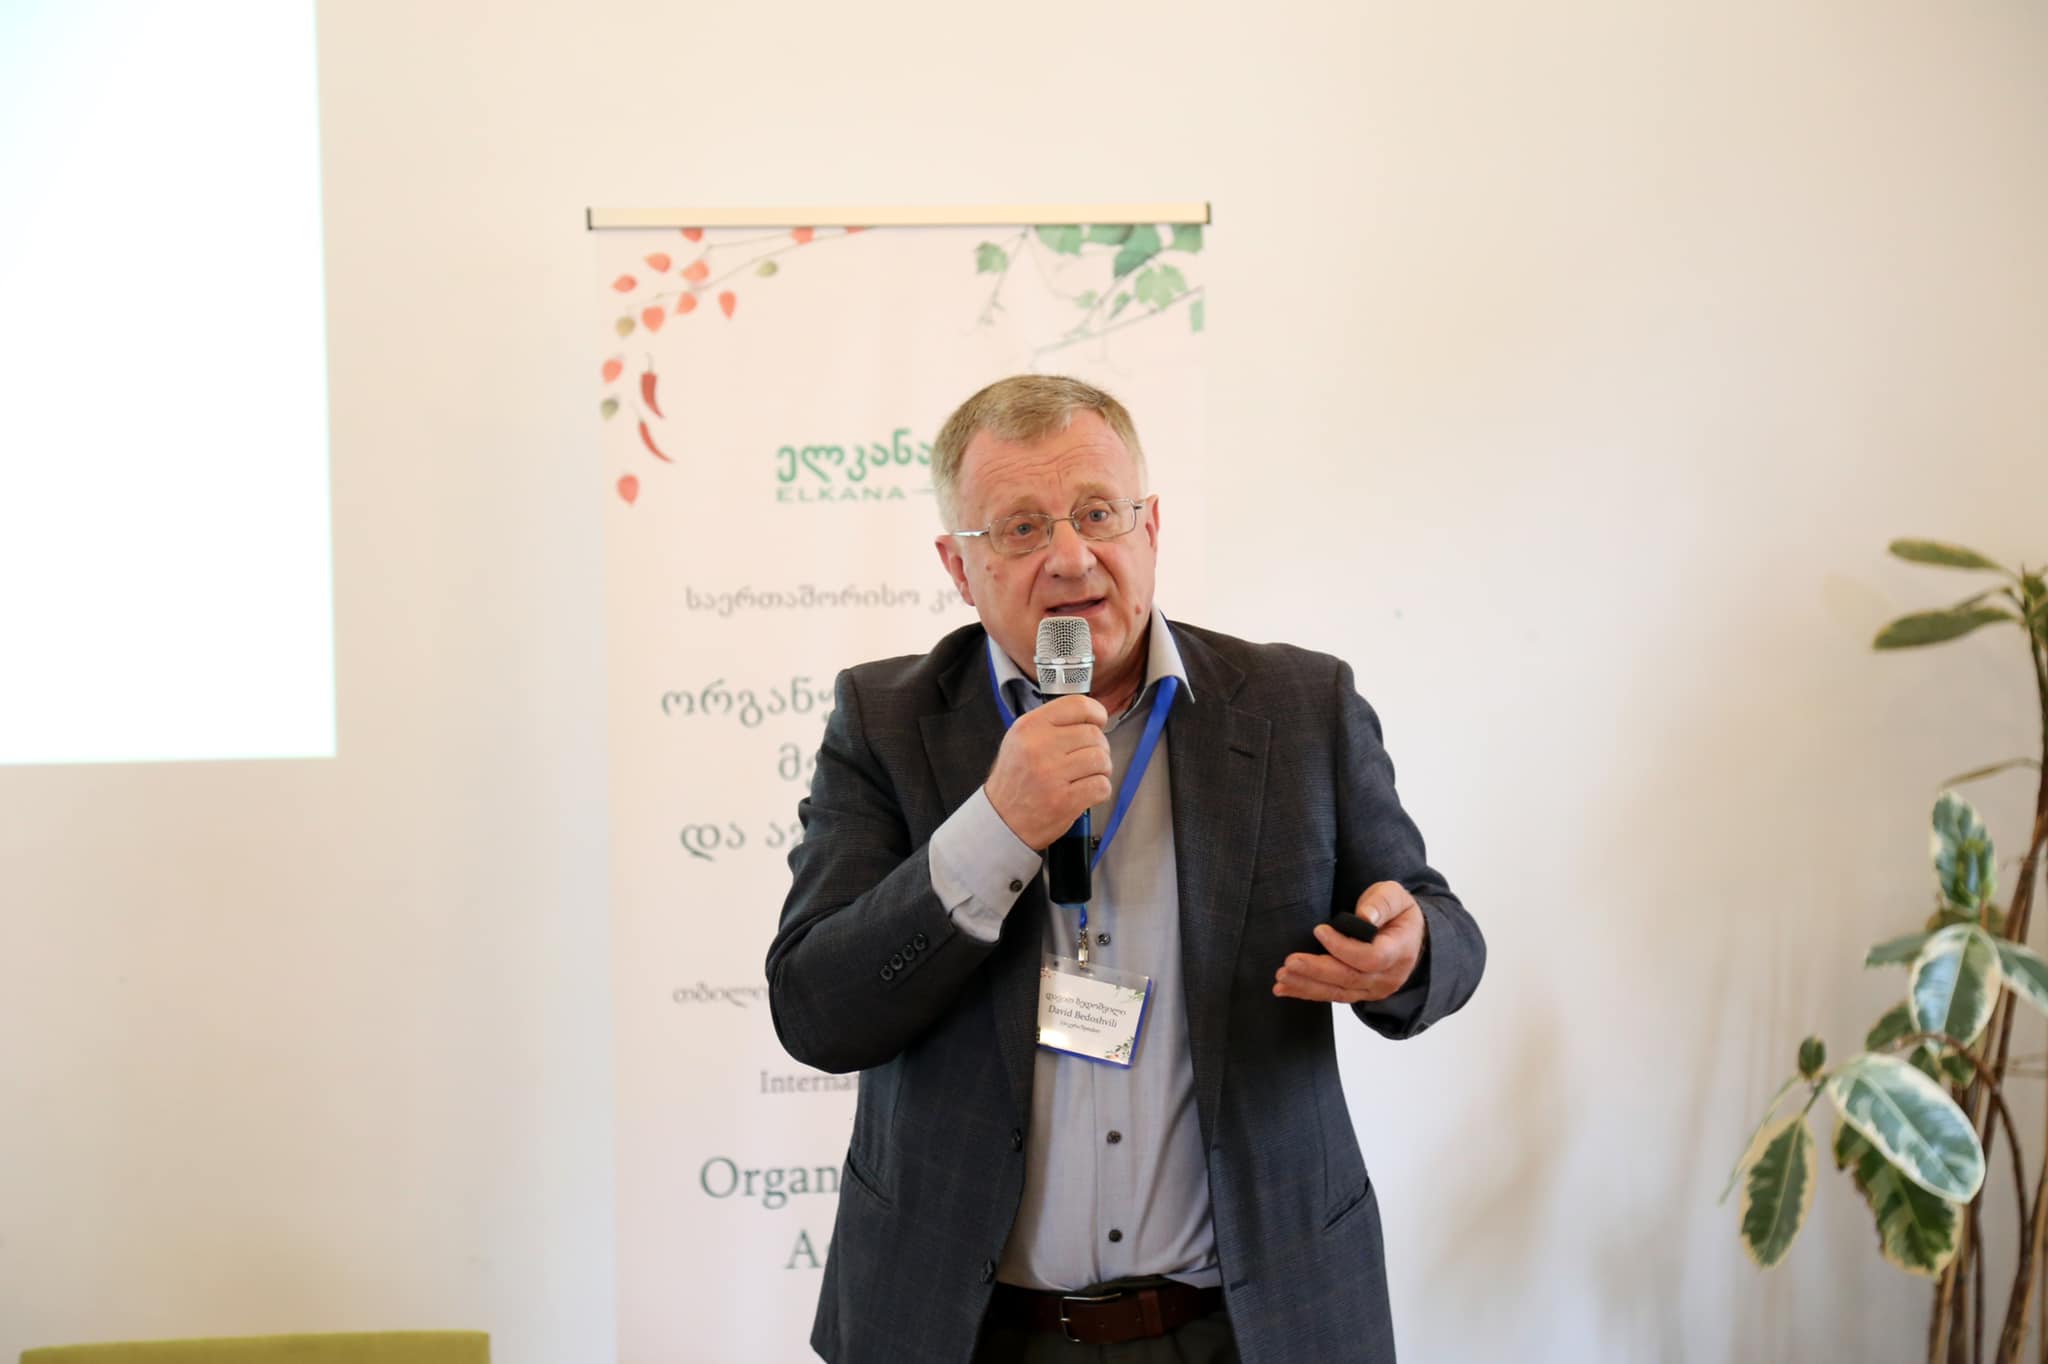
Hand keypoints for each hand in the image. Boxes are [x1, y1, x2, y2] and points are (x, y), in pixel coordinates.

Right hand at [985, 694, 1111, 849]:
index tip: (1098, 722)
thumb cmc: (1015, 780)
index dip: (1096, 713)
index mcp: (1029, 726)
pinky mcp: (1064, 800)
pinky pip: (1101, 786)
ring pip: (1101, 760)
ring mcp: (1052, 774)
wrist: (1001, 820)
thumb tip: (1091, 718)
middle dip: (1099, 747)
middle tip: (1088, 758)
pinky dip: (1099, 790)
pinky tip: (1085, 791)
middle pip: (1094, 735)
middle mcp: (1040, 747)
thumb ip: (1051, 724)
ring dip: (1101, 769)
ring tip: (1087, 775)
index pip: (1078, 705)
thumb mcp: (1020, 740)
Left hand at [1273, 882, 1426, 1002]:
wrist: (1409, 935)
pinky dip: (1308, 992)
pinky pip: (1333, 995)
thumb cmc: (1398, 912)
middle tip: (1290, 962)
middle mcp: (1388, 975)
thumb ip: (1382, 903)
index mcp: (1400, 949)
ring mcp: (1374, 988)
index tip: (1319, 931)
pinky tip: (1285, 988)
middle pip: (1350, 978)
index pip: (1372, 957)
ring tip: (1282, 977)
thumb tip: (1365, 916)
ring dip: (1307, 985)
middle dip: (1317, 970)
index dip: (1343, 947)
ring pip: (1338, 991)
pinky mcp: (1359, 992)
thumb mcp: (1395, 896)